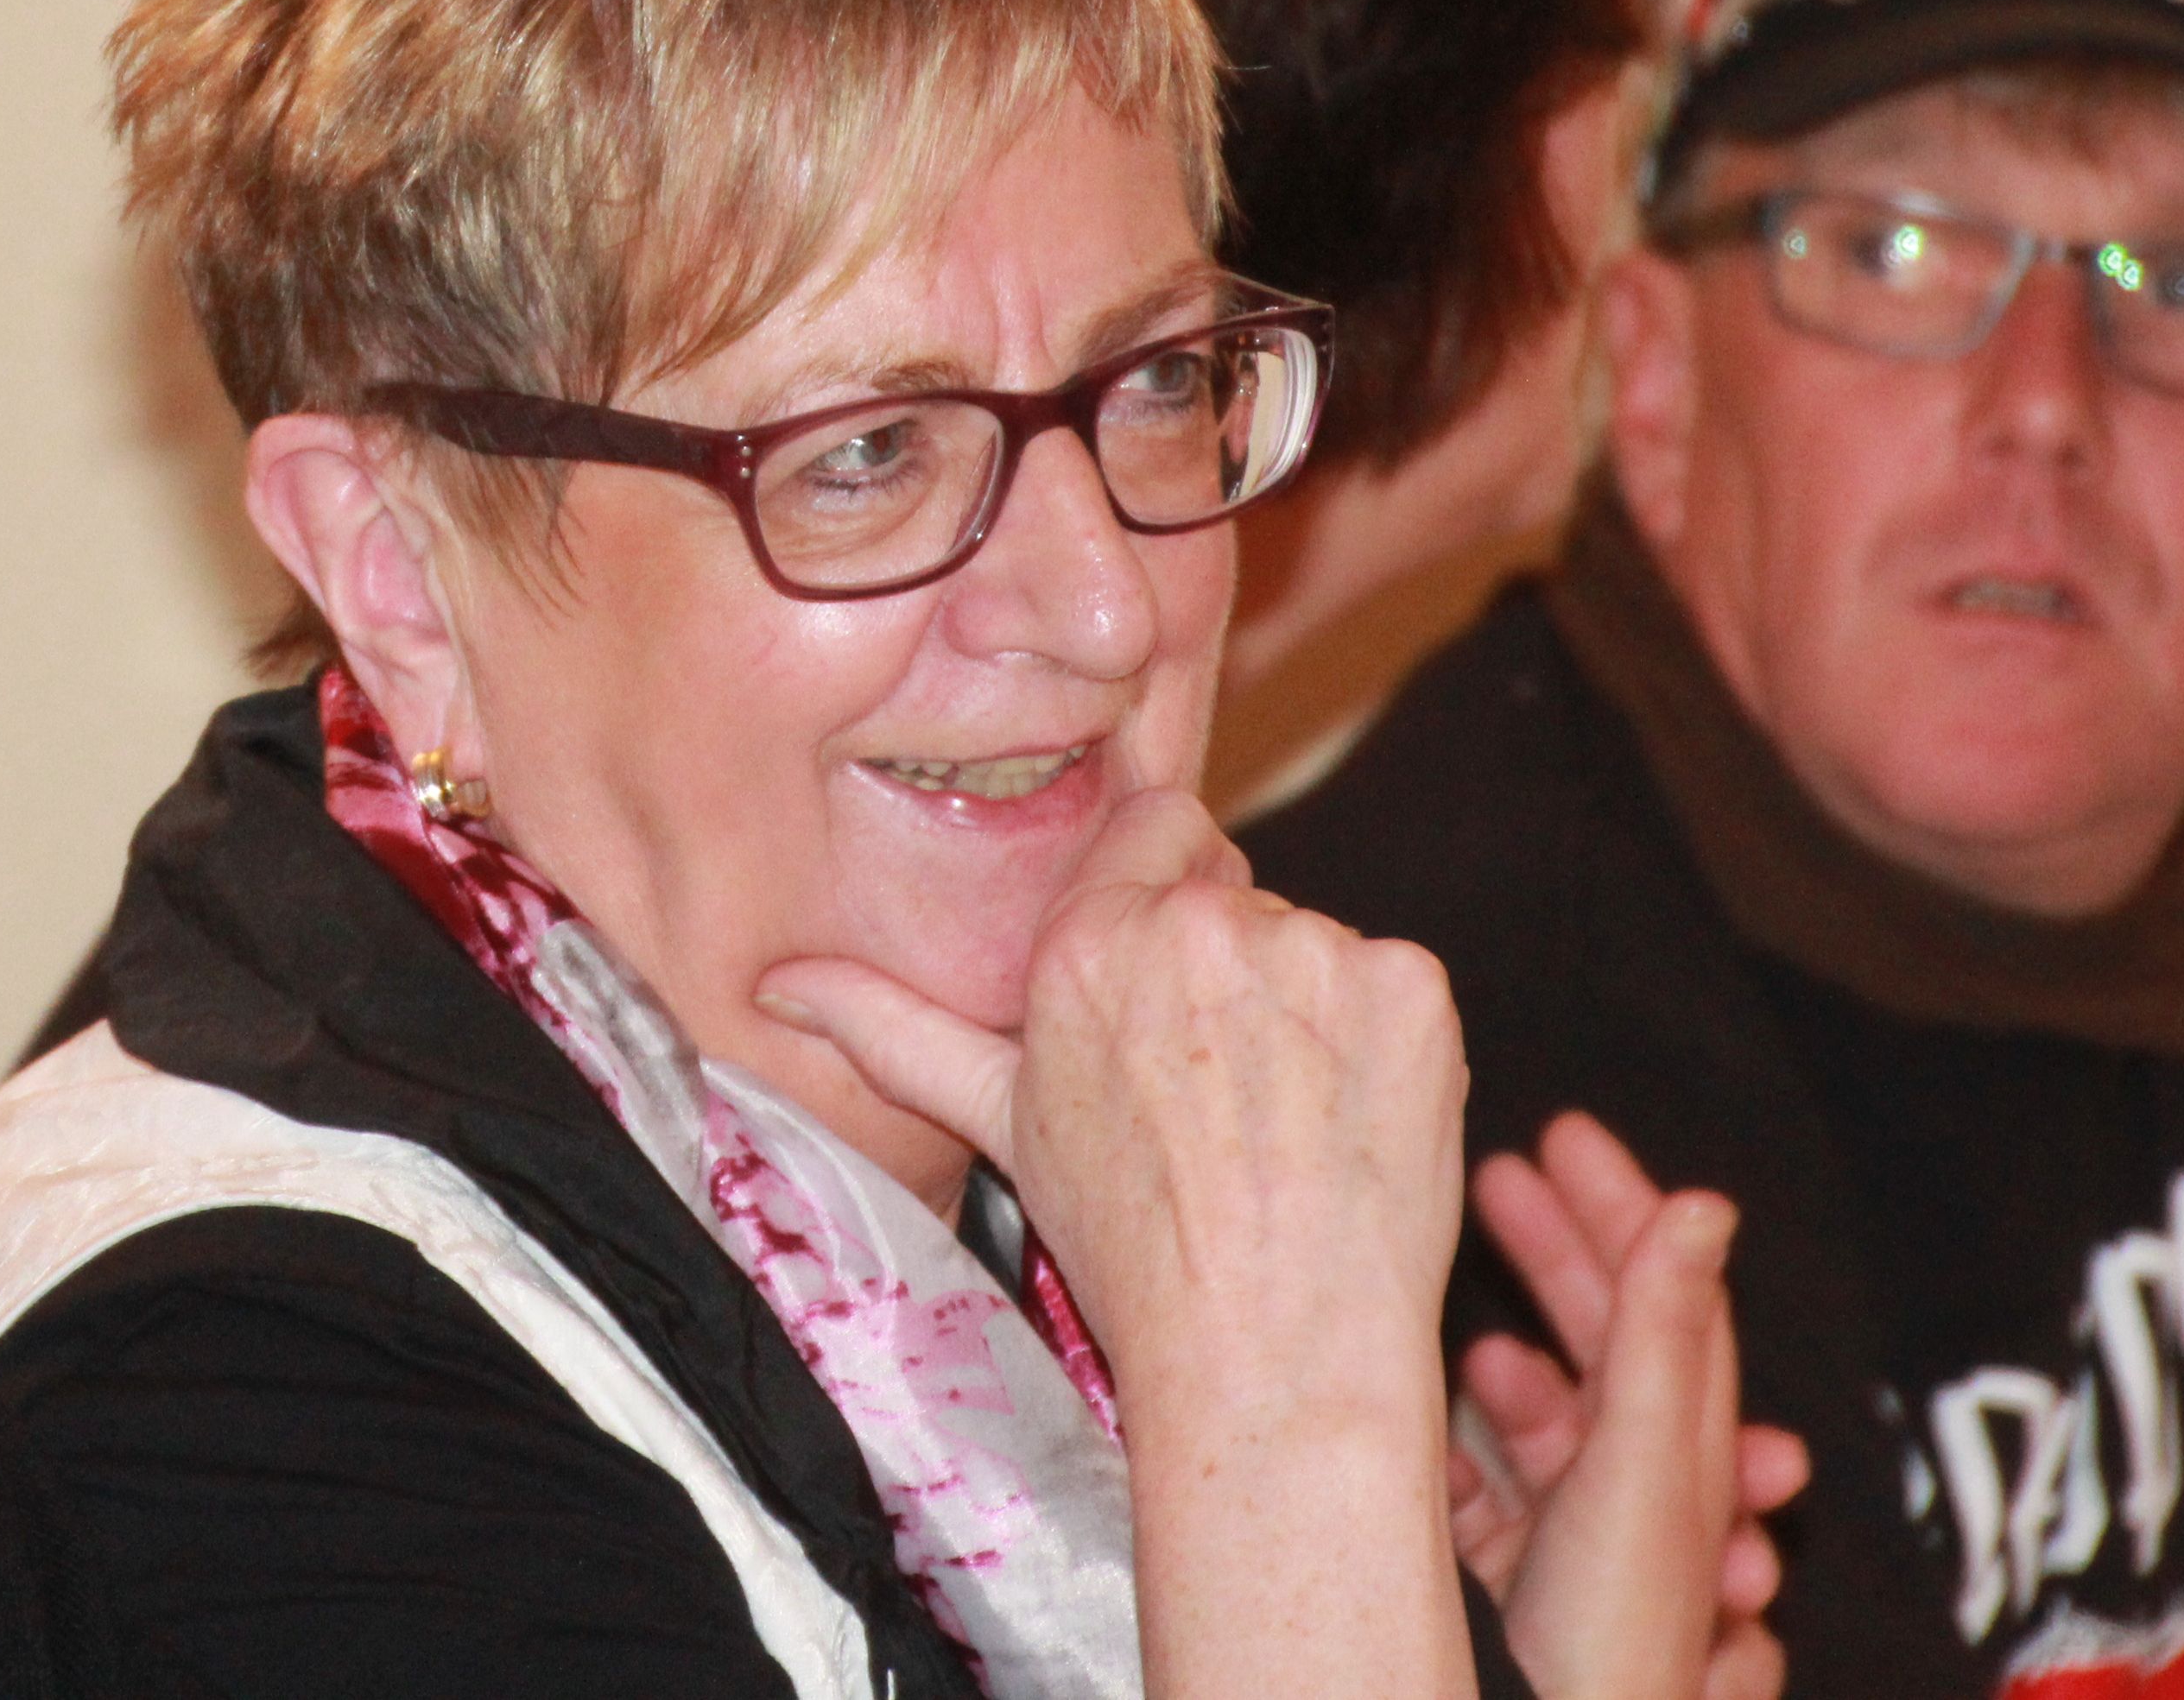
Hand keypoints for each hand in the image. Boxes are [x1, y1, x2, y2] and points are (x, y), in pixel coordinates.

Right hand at [763, 784, 1476, 1698]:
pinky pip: (1393, 983)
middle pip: (1236, 893)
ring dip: (1309, 1009)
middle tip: (1222, 1089)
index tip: (1174, 1000)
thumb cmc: (1131, 1249)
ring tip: (1283, 1121)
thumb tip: (774, 983)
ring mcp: (1314, 951)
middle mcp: (1196, 926)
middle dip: (1233, 971)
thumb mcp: (999, 1122)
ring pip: (1314, 943)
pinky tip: (1348, 1122)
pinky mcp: (1409, 987)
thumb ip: (890, 1027)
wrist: (1272, 1356)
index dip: (1168, 908)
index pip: (1156, 827)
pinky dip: (1383, 1043)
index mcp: (1087, 940)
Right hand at [1462, 1113, 1807, 1699]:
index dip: (1621, 1206)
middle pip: (1610, 1342)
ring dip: (1510, 1362)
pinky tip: (1427, 1441)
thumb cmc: (1616, 1636)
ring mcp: (1586, 1538)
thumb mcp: (1641, 1466)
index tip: (1565, 1133)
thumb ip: (1662, 1336)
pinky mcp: (1527, 1586)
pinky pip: (1491, 1490)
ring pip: (1547, 1415)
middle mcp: (1648, 1488)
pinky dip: (1462, 1451)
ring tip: (1466, 1341)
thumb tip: (1704, 1204)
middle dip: (1559, 1254)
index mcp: (1690, 1447)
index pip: (1670, 1293)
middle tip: (1497, 1174)